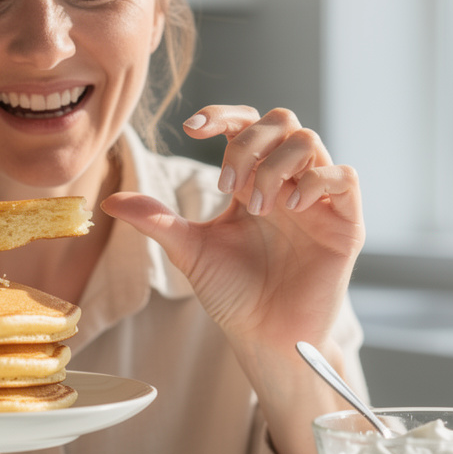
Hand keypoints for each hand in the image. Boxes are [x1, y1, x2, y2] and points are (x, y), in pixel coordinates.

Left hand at [102, 105, 363, 352]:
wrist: (264, 337)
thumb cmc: (233, 294)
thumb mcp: (188, 251)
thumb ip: (156, 220)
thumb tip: (108, 201)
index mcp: (252, 180)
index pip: (245, 124)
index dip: (222, 116)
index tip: (192, 127)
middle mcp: (286, 182)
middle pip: (280, 121)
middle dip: (249, 142)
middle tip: (226, 185)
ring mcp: (318, 200)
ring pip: (309, 140)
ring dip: (276, 165)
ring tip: (257, 207)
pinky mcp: (344, 223)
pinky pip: (344, 176)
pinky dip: (317, 179)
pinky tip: (294, 204)